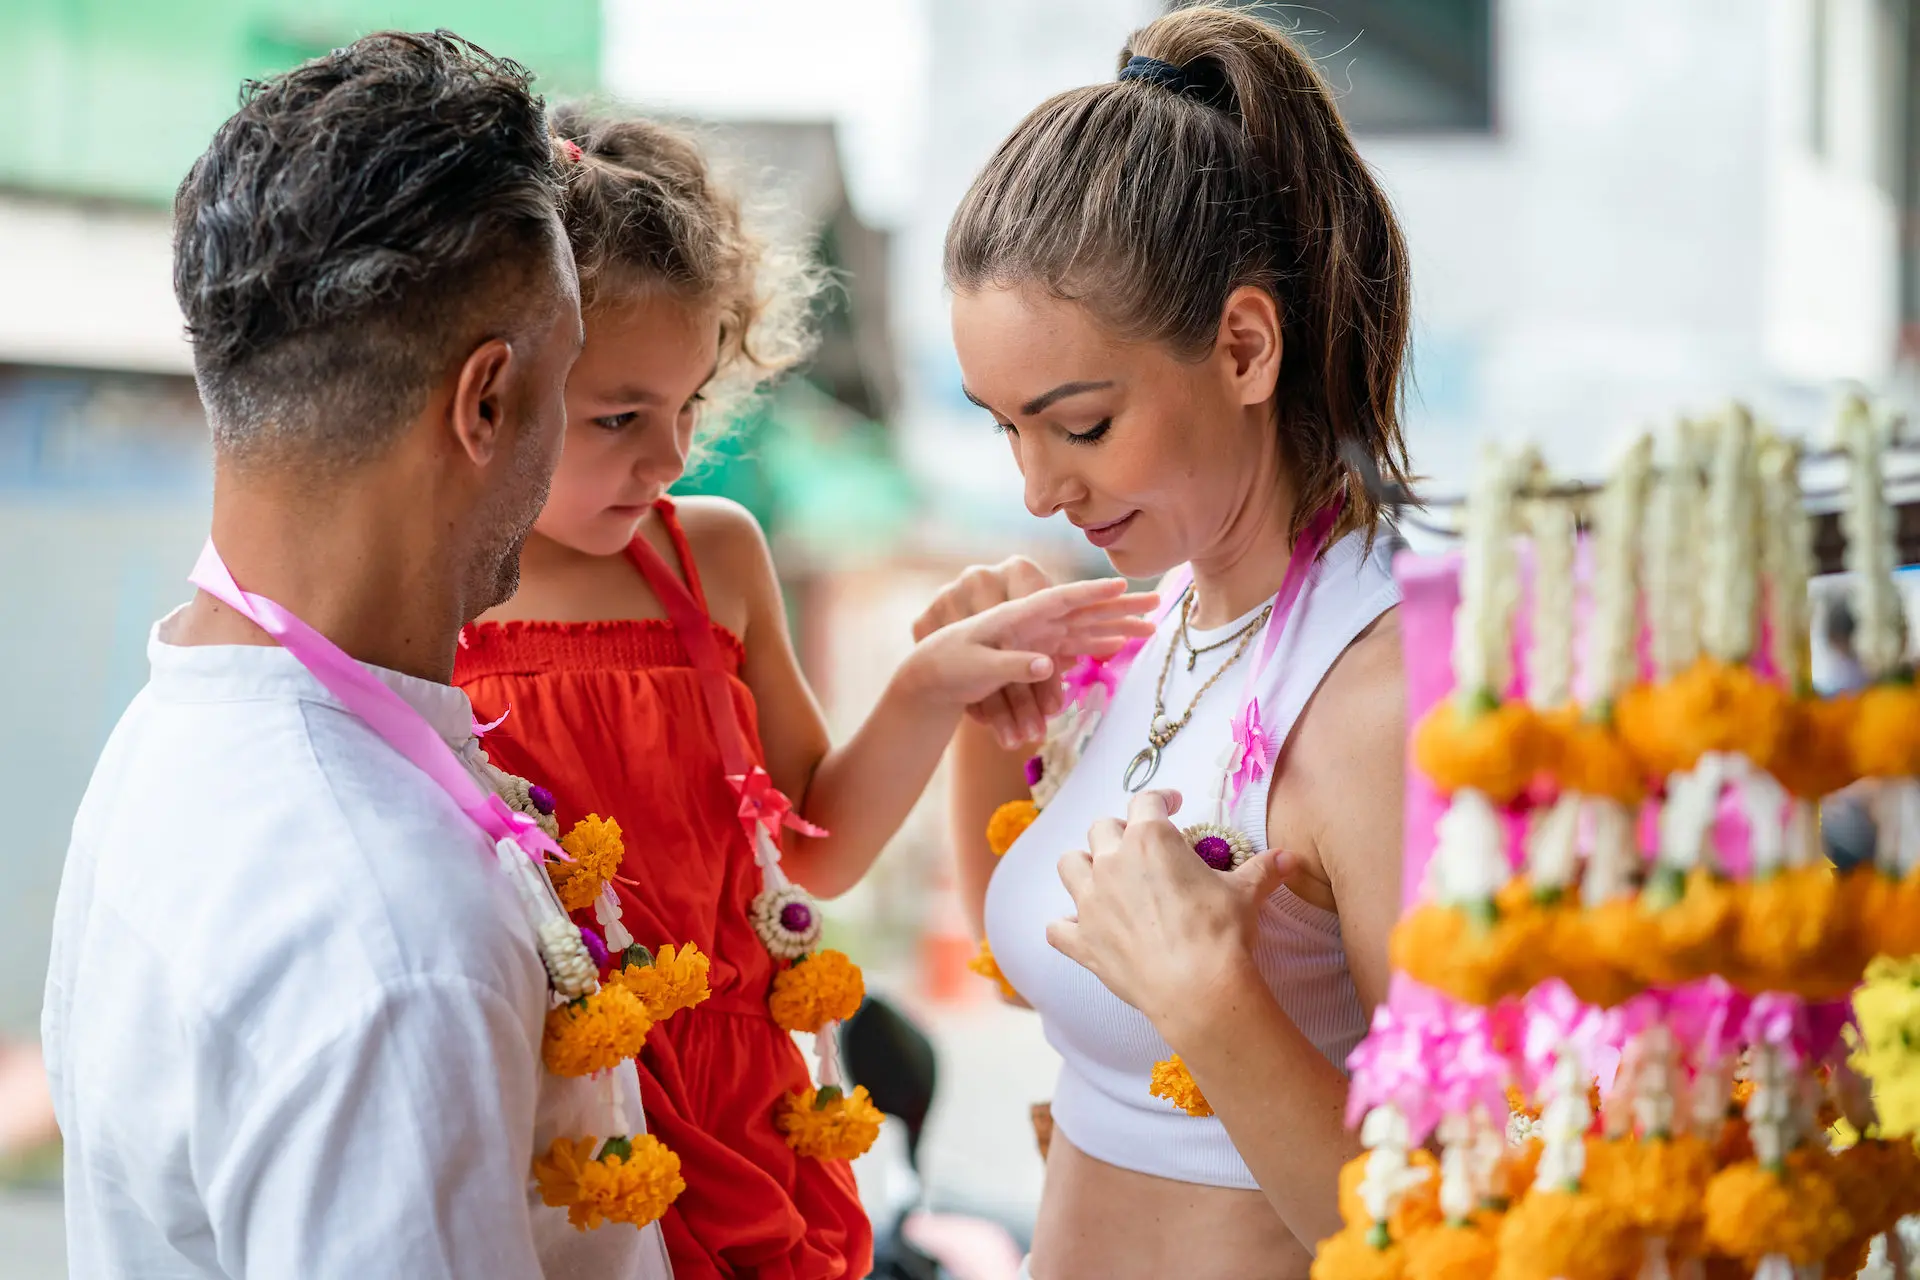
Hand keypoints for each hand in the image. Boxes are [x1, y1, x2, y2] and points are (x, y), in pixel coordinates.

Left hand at [915, 558, 1131, 748]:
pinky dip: (1097, 644)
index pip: (1059, 599)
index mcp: (1015, 615)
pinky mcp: (1039, 651)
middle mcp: (1033, 620)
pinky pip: (1075, 645)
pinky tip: (1118, 644)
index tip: (1120, 584)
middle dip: (1121, 606)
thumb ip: (1010, 665)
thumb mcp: (974, 667)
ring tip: (1150, 625)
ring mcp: (1038, 635)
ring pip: (1086, 627)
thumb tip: (1046, 666)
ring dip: (1118, 626)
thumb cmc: (948, 665)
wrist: (933, 675)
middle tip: (1157, 602)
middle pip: (1084, 609)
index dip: (1091, 592)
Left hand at [1046, 791, 1288, 1043]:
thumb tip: (1291, 858)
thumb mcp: (1247, 894)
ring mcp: (1090, 901)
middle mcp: (1111, 862)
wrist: (1197, 988)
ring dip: (1082, 866)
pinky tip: (1076, 929)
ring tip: (1100, 875)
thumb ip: (1263, 870)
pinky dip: (1064, 927)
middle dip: (1119, 831)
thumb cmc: (1221, 932)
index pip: (1146, 801)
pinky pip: (1056, 928)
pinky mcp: (1081, 941)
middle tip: (1138, 845)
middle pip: (1102, 829)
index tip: (1172, 805)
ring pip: (1069, 865)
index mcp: (1149, 838)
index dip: (1160, 799)